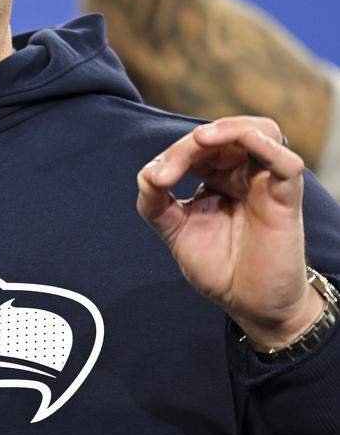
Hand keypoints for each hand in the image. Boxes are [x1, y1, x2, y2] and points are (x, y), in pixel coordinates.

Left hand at [136, 116, 322, 349]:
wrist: (249, 305)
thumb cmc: (219, 267)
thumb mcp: (176, 233)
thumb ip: (156, 204)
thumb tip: (147, 175)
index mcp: (218, 177)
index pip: (196, 148)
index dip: (173, 155)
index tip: (155, 181)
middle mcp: (243, 174)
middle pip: (222, 135)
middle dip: (189, 147)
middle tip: (167, 172)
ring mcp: (266, 183)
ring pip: (260, 132)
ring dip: (229, 129)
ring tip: (202, 140)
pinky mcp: (286, 199)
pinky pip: (286, 163)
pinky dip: (268, 146)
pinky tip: (248, 142)